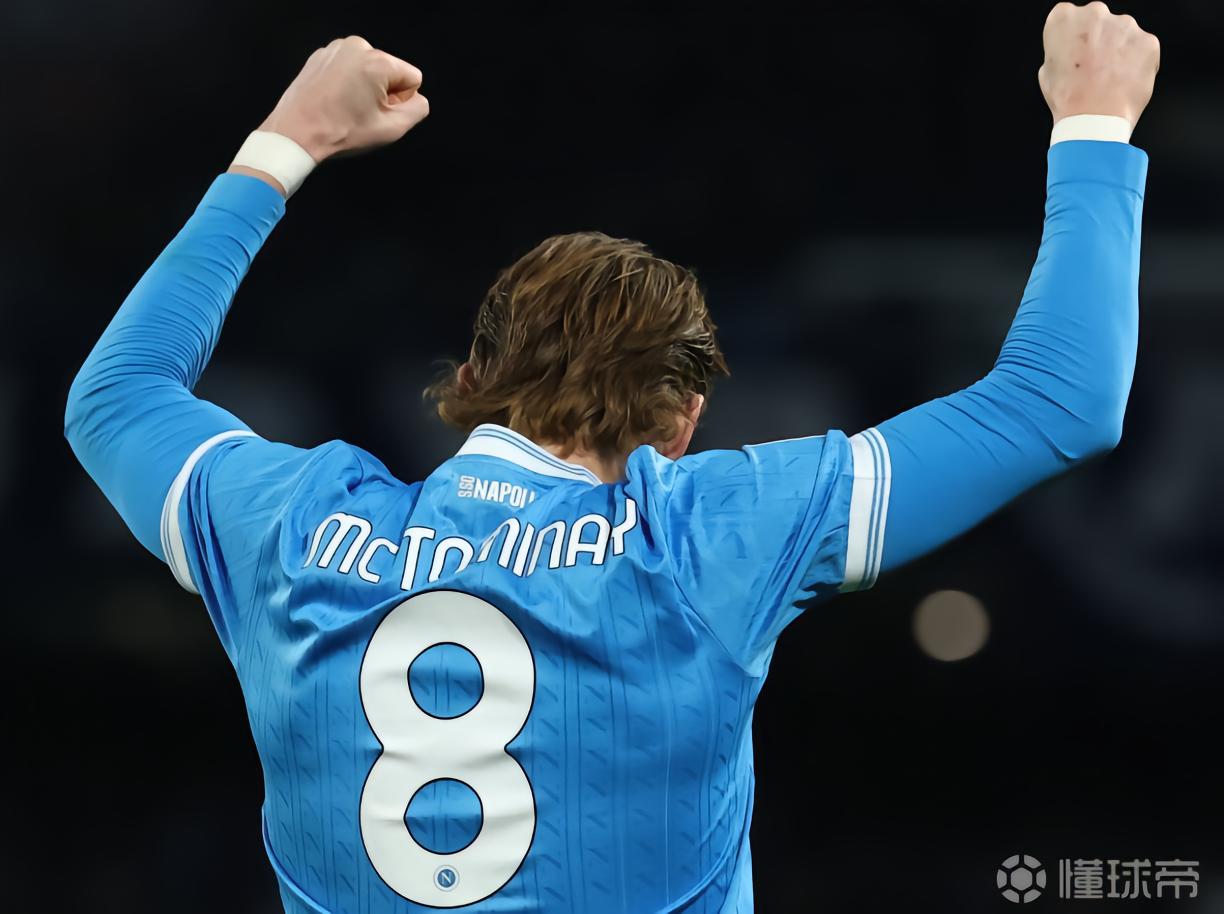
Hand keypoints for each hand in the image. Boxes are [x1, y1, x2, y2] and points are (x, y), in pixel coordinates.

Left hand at [259, 36, 428, 160]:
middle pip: (390, 71)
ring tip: (345, 108)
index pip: (413, 78)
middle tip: (361, 114)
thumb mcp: (392, 129)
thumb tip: (416, 99)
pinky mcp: (321, 55)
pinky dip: (345, 83)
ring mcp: (336, 49)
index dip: (402, 101)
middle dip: (381, 92)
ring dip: (363, 88)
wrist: (296, 133)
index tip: (380, 113)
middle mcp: (357, 47)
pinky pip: (347, 68)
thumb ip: (418, 109)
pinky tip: (334, 101)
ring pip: (368, 70)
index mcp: (378, 62)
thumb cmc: (339, 132)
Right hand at [1039, 2, 1158, 127]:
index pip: (1068, 16)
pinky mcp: (1148, 41)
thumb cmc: (1068, 98)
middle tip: (1092, 66)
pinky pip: (1142, 48)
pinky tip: (1124, 80)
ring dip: (1118, 49)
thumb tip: (1073, 52)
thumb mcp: (1047, 72)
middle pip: (1098, 20)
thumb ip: (1062, 50)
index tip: (1073, 51)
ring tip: (1109, 77)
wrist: (1094, 119)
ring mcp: (1125, 25)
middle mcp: (1096, 13)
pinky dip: (1136, 61)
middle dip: (1097, 38)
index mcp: (1064, 19)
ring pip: (1122, 33)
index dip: (1071, 37)